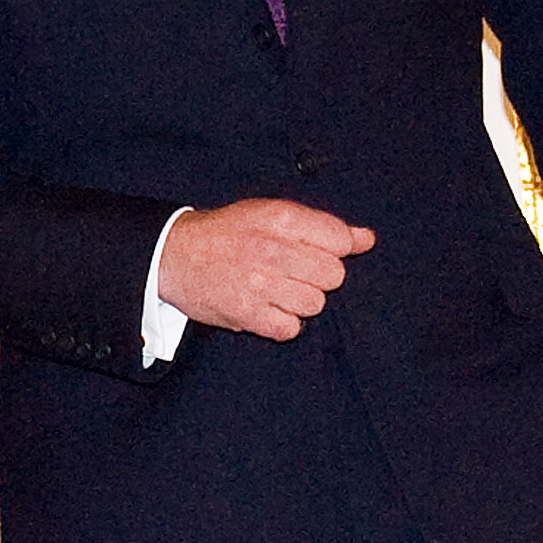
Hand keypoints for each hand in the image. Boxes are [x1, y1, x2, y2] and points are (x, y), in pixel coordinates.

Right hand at [158, 199, 375, 339]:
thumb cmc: (228, 233)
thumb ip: (323, 227)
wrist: (174, 254)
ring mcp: (259, 283)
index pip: (340, 240)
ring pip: (315, 304)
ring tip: (278, 290)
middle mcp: (273, 249)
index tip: (312, 252)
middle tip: (293, 272)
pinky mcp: (246, 313)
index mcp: (282, 218)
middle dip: (318, 277)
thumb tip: (368, 239)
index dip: (333, 250)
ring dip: (301, 301)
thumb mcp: (273, 214)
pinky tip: (267, 308)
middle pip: (333, 276)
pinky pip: (290, 328)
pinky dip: (282, 323)